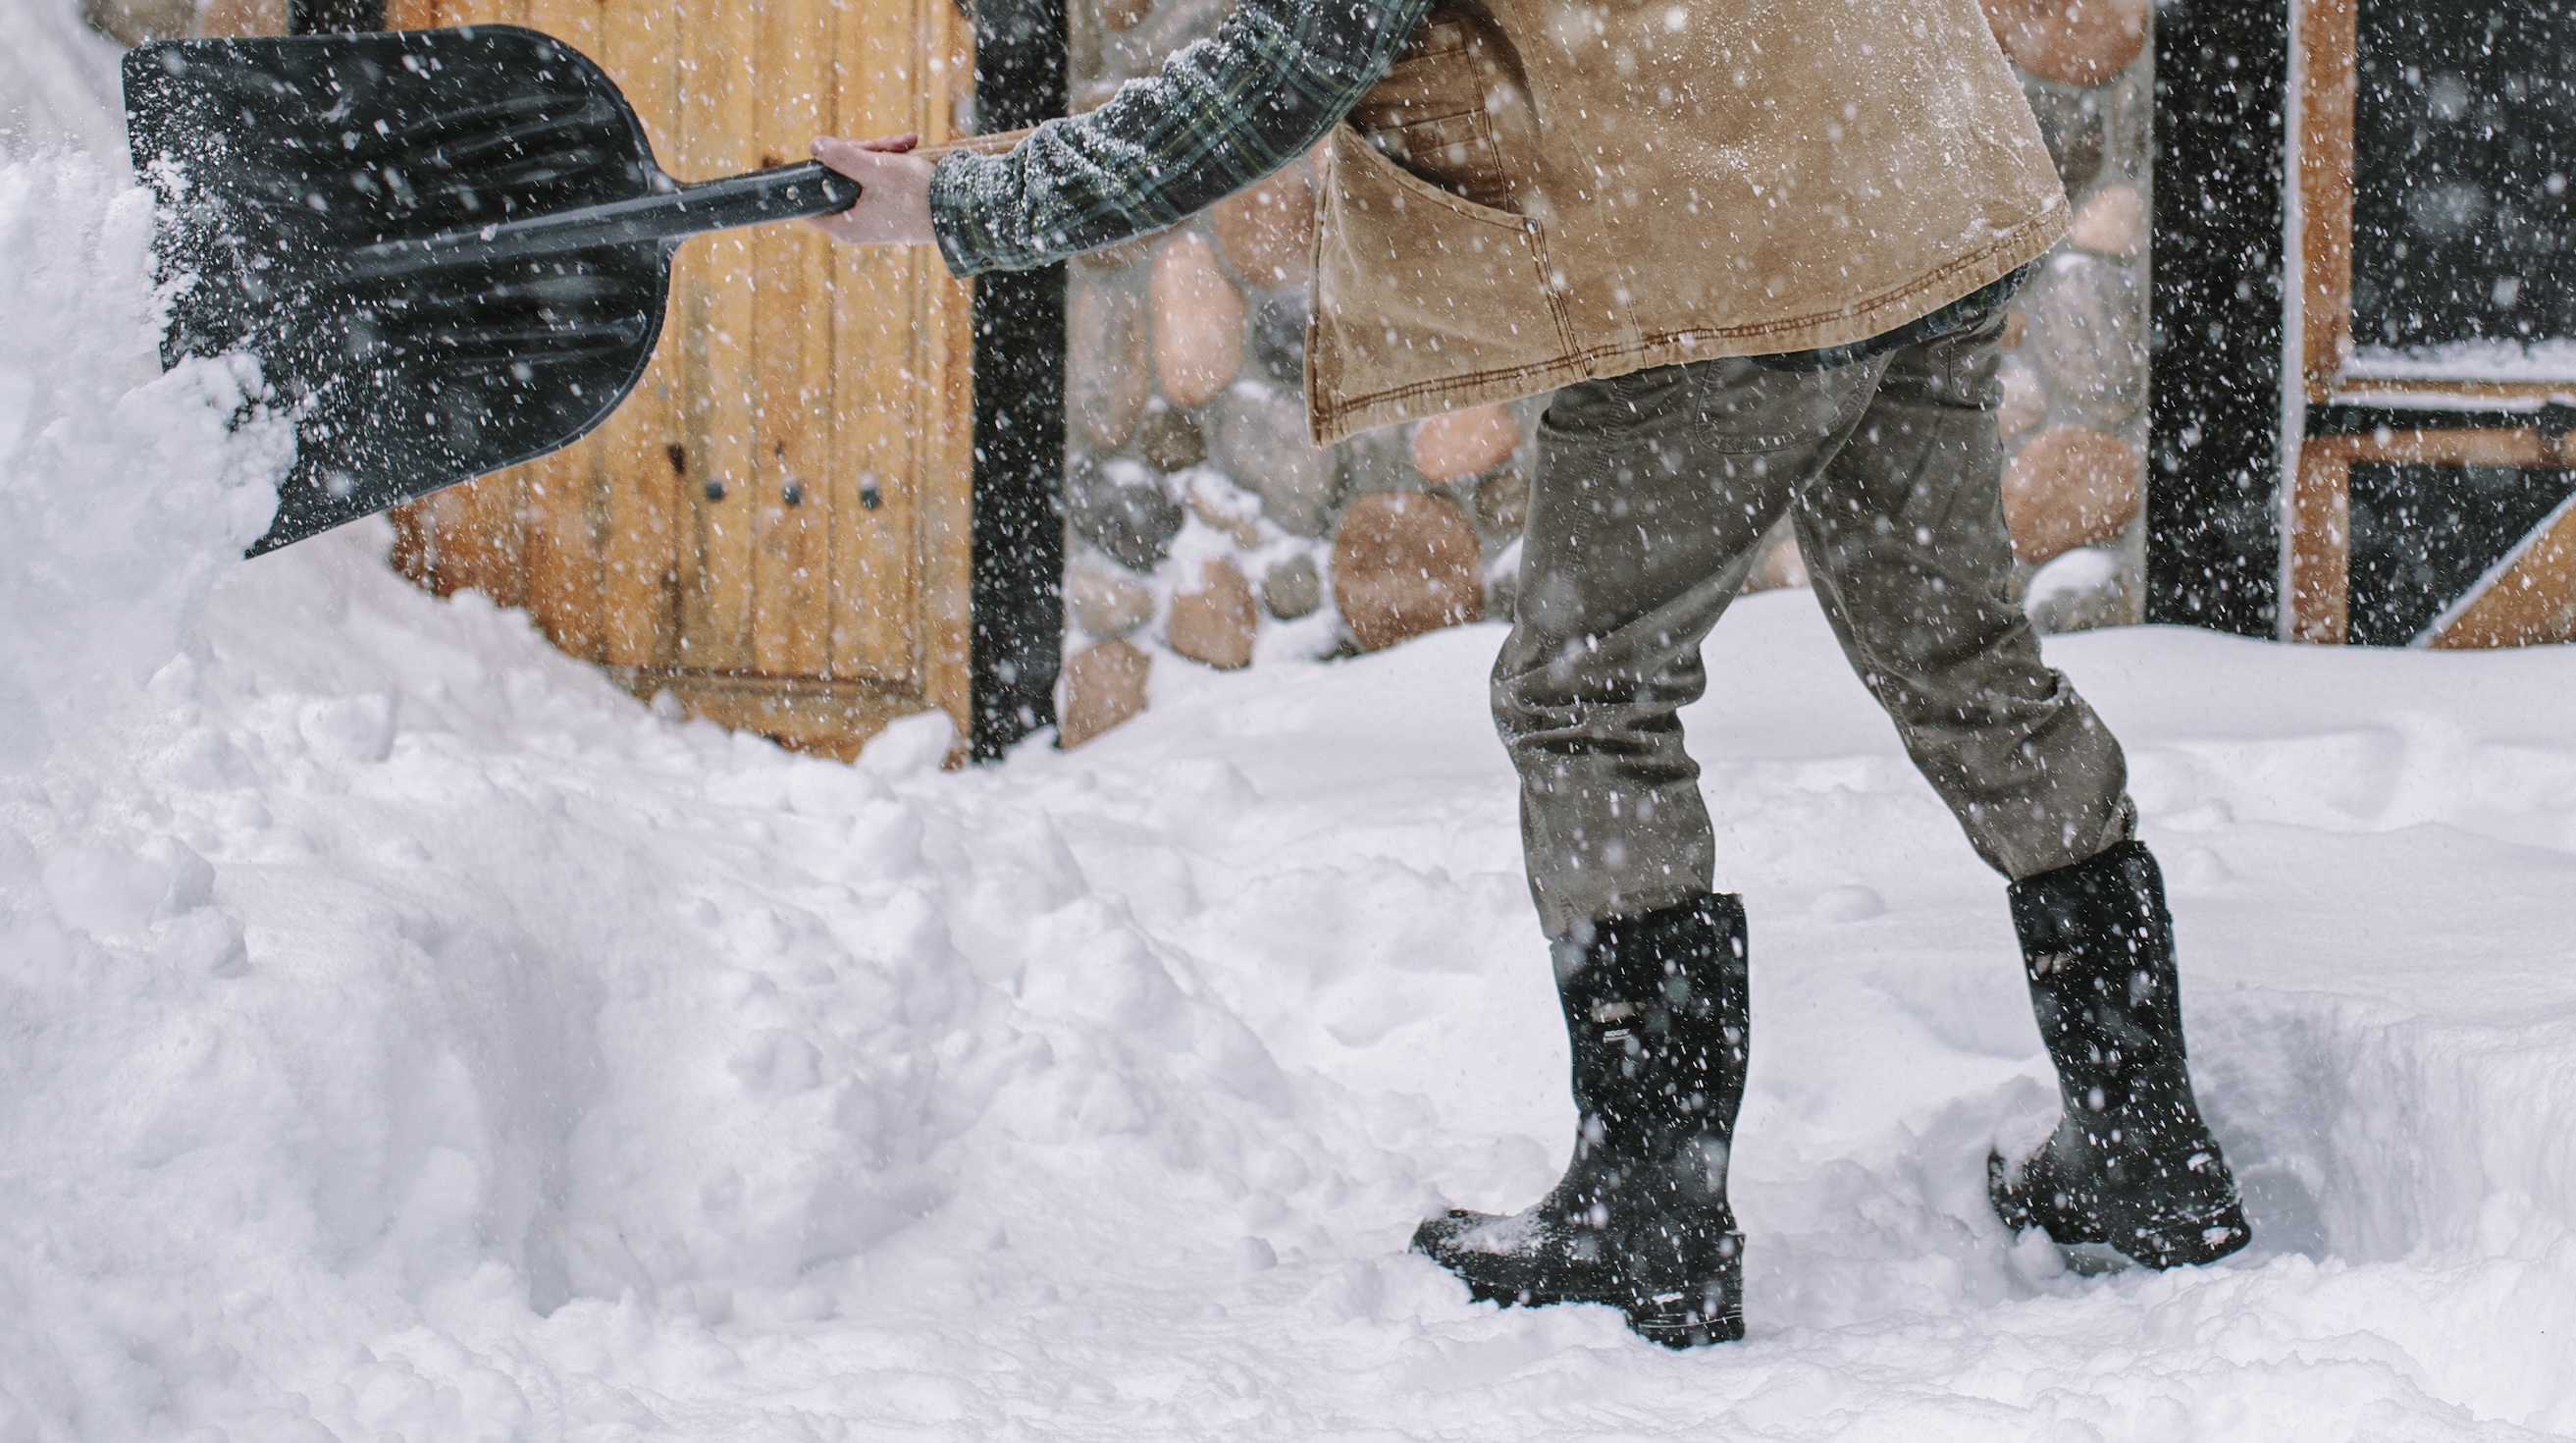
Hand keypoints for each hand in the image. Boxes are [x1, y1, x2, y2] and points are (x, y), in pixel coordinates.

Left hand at [807, 134, 937, 246]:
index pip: (809, 202)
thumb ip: (842, 157)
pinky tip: (909, 146)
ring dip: (880, 153)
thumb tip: (814, 145)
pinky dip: (891, 162)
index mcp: (844, 225)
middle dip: (859, 154)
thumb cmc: (918, 195)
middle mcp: (854, 225)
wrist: (961, 208)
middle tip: (880, 144)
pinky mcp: (888, 208)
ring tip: (905, 142)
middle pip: (838, 179)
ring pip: (860, 175)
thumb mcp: (877, 169)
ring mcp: (872, 217)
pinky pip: (878, 180)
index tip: (826, 155)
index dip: (814, 174)